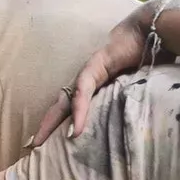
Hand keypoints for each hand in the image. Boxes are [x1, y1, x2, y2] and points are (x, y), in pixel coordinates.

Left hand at [32, 0, 157, 145]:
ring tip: (40, 142)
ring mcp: (88, 73)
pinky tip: (75, 130)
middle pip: (60, 107)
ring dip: (51, 122)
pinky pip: (83, 92)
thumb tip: (129, 127)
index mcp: (93, 87)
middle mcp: (86, 81)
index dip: (58, 125)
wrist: (148, 31)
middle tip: (30, 147)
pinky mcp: (95, 67)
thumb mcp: (133, 88)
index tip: (45, 144)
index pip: (70, 108)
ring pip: (65, 102)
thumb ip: (126, 103)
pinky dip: (79, 111)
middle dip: (45, 126)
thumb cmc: (143, 57)